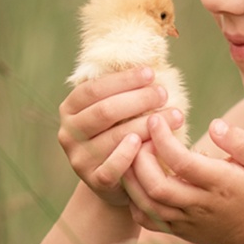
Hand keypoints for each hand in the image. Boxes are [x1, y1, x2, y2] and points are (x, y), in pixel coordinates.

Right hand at [57, 69, 184, 208]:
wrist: (116, 181)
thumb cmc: (120, 134)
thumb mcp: (115, 111)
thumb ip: (123, 91)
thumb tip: (152, 62)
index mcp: (70, 108)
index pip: (94, 89)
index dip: (123, 80)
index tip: (151, 73)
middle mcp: (68, 132)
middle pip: (104, 111)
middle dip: (138, 99)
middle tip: (163, 94)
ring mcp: (78, 158)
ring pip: (113, 137)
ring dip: (146, 124)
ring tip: (175, 115)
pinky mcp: (93, 181)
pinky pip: (112, 167)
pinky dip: (130, 154)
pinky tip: (150, 142)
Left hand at [124, 116, 243, 243]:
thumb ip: (242, 143)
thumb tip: (215, 124)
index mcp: (220, 185)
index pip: (183, 162)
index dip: (163, 139)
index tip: (155, 119)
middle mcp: (199, 205)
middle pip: (157, 186)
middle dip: (140, 158)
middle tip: (141, 137)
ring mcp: (184, 221)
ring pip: (146, 204)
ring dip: (131, 178)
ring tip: (131, 154)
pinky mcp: (175, 231)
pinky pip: (145, 219)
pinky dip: (133, 198)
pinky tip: (136, 179)